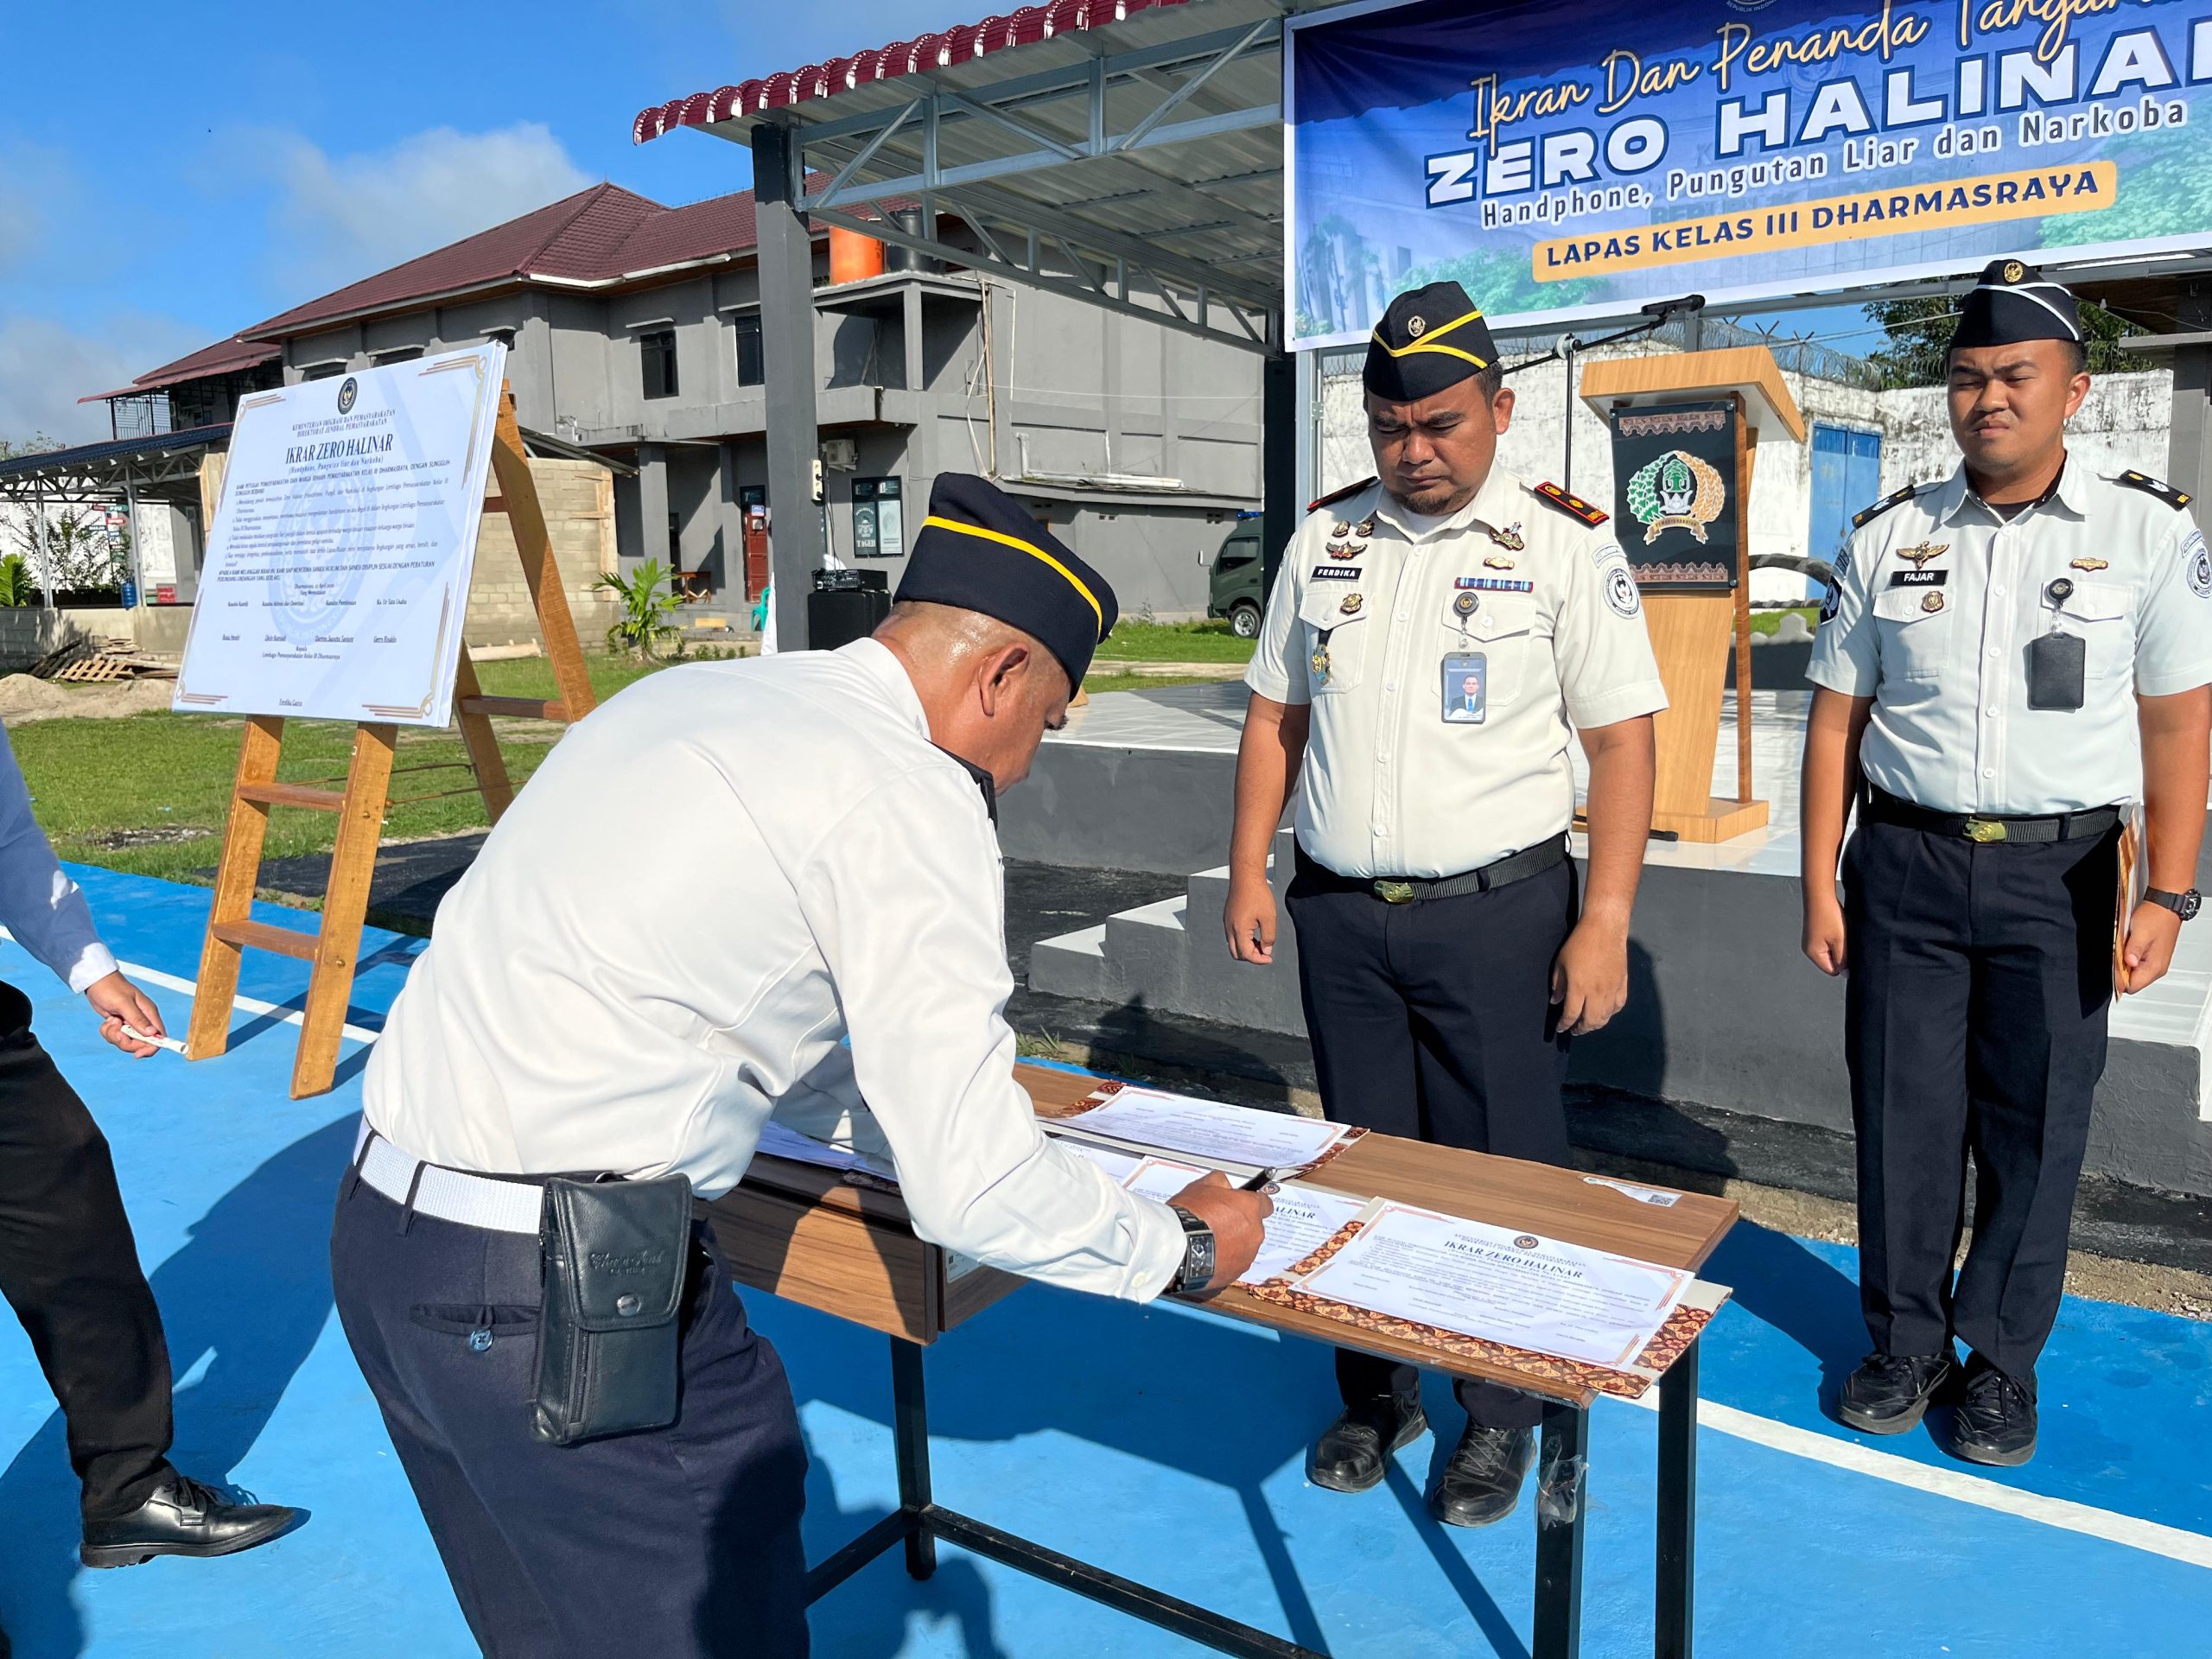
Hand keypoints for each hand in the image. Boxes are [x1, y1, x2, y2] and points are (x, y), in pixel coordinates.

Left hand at [85, 971, 161, 1057]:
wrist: (96, 981)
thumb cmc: (111, 988)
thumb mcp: (123, 1003)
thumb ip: (137, 1019)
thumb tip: (152, 1034)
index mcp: (149, 1014)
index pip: (159, 1037)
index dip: (151, 1048)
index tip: (138, 1054)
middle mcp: (142, 1020)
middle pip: (141, 1044)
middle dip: (126, 1042)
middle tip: (116, 1032)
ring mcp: (130, 1023)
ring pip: (126, 1042)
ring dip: (115, 1036)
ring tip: (110, 1022)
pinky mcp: (120, 1025)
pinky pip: (116, 1038)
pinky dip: (108, 1033)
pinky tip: (106, 1021)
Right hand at [1166, 1171, 1272, 1289]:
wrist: (1179, 1246)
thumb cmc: (1192, 1215)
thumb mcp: (1203, 1185)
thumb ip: (1221, 1182)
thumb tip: (1225, 1184)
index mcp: (1251, 1208)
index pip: (1265, 1204)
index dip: (1252, 1202)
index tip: (1242, 1204)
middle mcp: (1255, 1233)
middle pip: (1253, 1226)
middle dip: (1239, 1224)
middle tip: (1217, 1223)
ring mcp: (1247, 1255)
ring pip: (1244, 1246)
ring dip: (1232, 1243)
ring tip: (1209, 1240)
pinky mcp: (1235, 1272)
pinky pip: (1233, 1263)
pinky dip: (1224, 1259)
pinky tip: (1207, 1254)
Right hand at [1222, 873, 1276, 964]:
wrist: (1246, 877)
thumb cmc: (1257, 893)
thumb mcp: (1269, 918)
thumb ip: (1268, 937)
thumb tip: (1266, 950)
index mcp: (1238, 929)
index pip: (1246, 954)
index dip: (1259, 959)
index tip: (1269, 958)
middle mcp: (1229, 928)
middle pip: (1237, 953)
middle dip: (1251, 956)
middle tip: (1264, 952)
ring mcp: (1227, 922)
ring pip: (1233, 945)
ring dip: (1246, 948)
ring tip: (1261, 942)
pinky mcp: (1228, 917)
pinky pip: (1232, 935)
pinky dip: (1242, 939)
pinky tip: (1253, 933)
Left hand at [1549, 918, 1627, 1035]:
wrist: (1604, 930)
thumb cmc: (1579, 944)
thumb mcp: (1560, 963)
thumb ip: (1558, 985)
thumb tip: (1556, 1001)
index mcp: (1579, 988)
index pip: (1571, 1014)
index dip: (1564, 1024)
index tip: (1560, 1028)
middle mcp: (1597, 993)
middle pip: (1591, 1021)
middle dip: (1581, 1029)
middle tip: (1575, 1030)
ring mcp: (1612, 990)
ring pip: (1606, 1016)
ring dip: (1596, 1024)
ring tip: (1588, 1024)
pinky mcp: (1622, 984)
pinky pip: (1618, 1006)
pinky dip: (1610, 1013)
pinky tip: (1604, 1012)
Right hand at [1804, 892, 1848, 975]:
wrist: (1819, 894)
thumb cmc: (1828, 916)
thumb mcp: (1841, 941)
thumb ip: (1844, 960)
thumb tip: (1846, 973)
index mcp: (1813, 954)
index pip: (1833, 970)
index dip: (1844, 963)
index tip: (1849, 951)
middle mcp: (1809, 948)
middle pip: (1831, 960)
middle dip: (1841, 952)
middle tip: (1845, 939)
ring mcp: (1810, 939)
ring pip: (1830, 950)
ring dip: (1838, 943)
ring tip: (1840, 931)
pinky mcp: (1814, 932)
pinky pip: (1827, 941)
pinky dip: (1834, 936)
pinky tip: (1836, 927)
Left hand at [2122, 900, 2181, 993]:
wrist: (2165, 907)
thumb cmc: (2155, 918)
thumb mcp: (2140, 933)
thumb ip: (2133, 950)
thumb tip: (2129, 963)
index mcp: (2155, 967)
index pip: (2131, 986)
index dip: (2117, 979)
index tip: (2111, 967)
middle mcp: (2157, 969)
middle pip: (2131, 982)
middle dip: (2120, 972)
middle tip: (2116, 955)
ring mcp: (2156, 964)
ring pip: (2133, 974)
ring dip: (2124, 965)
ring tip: (2123, 949)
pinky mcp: (2153, 958)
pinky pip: (2136, 965)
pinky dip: (2129, 959)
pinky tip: (2128, 947)